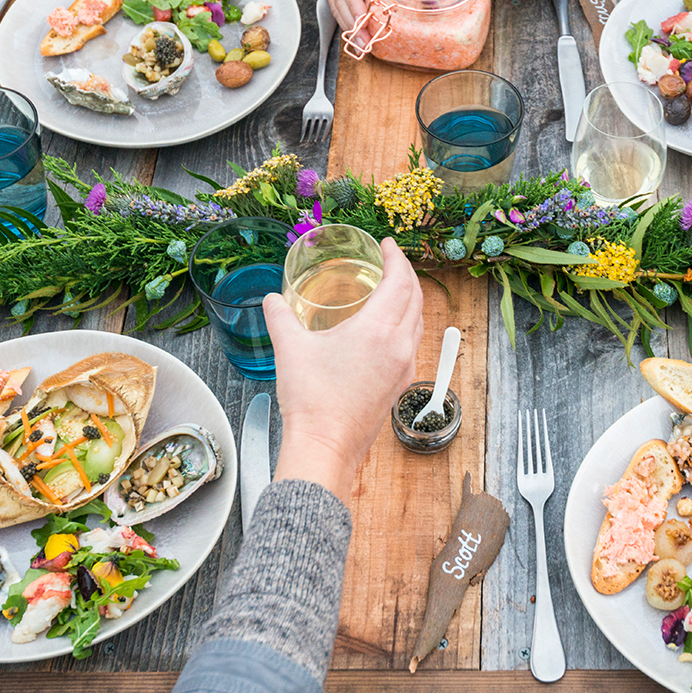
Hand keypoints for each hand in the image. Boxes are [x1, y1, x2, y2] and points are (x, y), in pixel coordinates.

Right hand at [262, 238, 423, 501]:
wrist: (326, 446)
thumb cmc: (311, 400)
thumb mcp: (290, 348)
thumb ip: (281, 317)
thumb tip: (272, 300)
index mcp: (378, 330)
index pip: (400, 282)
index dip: (397, 259)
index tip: (388, 246)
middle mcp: (400, 345)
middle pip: (416, 298)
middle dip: (407, 275)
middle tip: (392, 262)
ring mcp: (405, 367)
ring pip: (419, 322)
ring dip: (411, 299)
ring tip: (394, 289)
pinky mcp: (402, 384)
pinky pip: (414, 343)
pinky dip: (408, 324)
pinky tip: (389, 328)